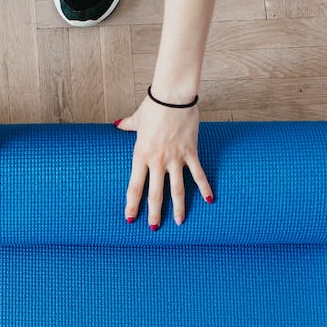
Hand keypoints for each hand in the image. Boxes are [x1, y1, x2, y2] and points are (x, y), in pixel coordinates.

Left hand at [115, 95, 213, 228]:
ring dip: (179, 208)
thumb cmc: (154, 106)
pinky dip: (205, 188)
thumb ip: (127, 126)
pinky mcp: (191, 153)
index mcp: (141, 155)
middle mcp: (157, 161)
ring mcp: (175, 158)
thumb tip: (117, 124)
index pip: (134, 186)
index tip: (130, 218)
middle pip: (155, 194)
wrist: (172, 97)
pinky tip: (209, 201)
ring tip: (180, 222)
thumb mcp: (137, 118)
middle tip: (154, 229)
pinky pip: (198, 174)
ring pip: (177, 189)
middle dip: (154, 213)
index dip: (132, 204)